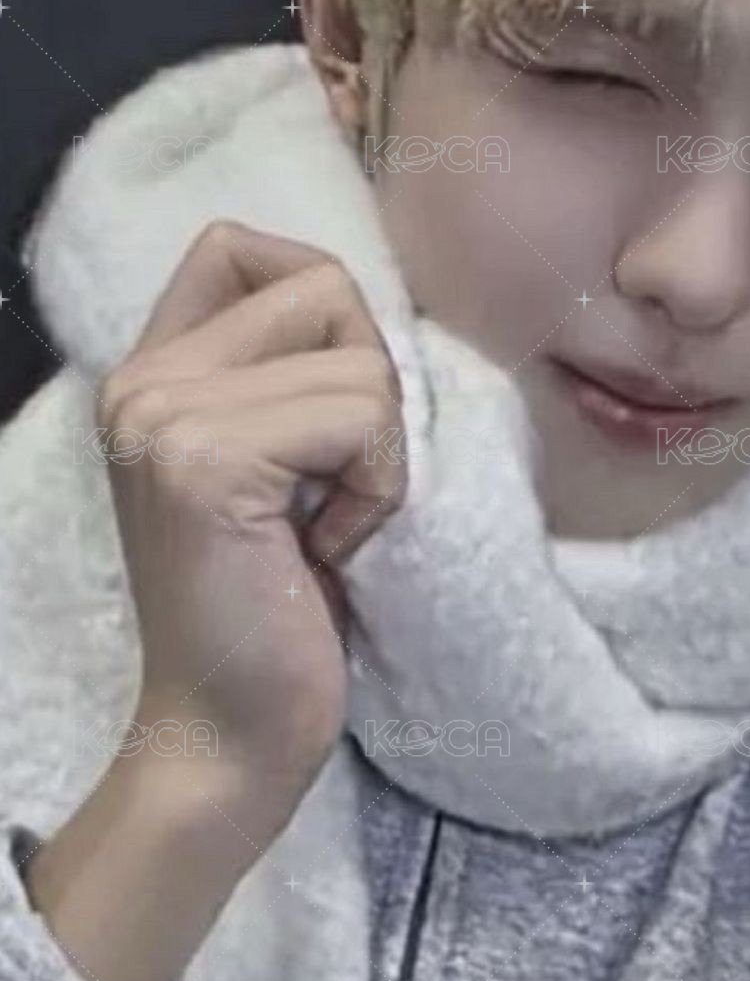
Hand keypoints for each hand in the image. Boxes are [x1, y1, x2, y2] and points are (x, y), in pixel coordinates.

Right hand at [95, 218, 406, 813]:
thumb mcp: (276, 465)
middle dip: (368, 383)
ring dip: (378, 452)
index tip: (327, 405)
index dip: (320, 301)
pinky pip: (360, 415)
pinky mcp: (209, 462)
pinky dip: (377, 488)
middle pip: (321, 284)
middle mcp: (140, 382)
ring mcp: (165, 418)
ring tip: (327, 524)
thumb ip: (282, 375)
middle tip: (335, 481)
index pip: (240, 244)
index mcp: (149, 373)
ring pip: (357, 356)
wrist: (228, 735)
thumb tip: (361, 300)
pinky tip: (328, 549)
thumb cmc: (275, 606)